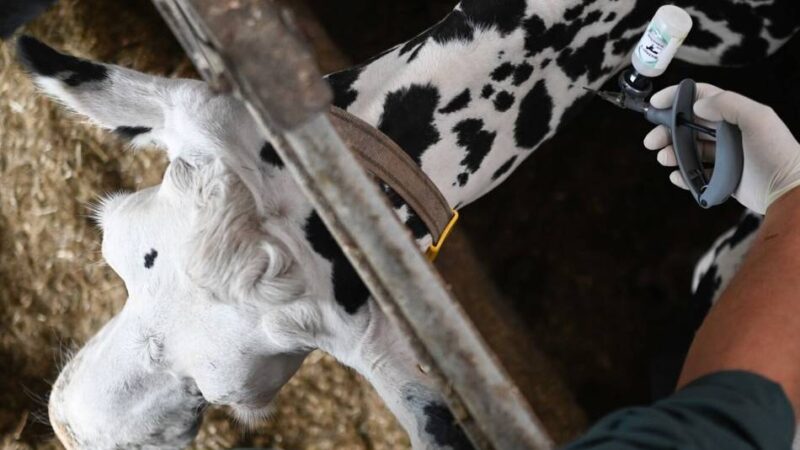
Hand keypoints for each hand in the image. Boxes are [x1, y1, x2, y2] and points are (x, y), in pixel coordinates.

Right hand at [643, 83, 799, 213]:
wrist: (788, 190)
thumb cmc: (777, 152)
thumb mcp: (758, 119)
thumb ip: (728, 105)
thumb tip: (698, 106)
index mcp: (733, 115)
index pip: (699, 97)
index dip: (675, 97)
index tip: (655, 105)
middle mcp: (726, 133)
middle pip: (687, 125)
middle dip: (666, 131)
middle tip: (651, 141)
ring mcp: (723, 156)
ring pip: (687, 150)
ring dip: (671, 152)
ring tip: (664, 159)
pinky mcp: (721, 178)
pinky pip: (694, 174)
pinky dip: (682, 175)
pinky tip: (677, 176)